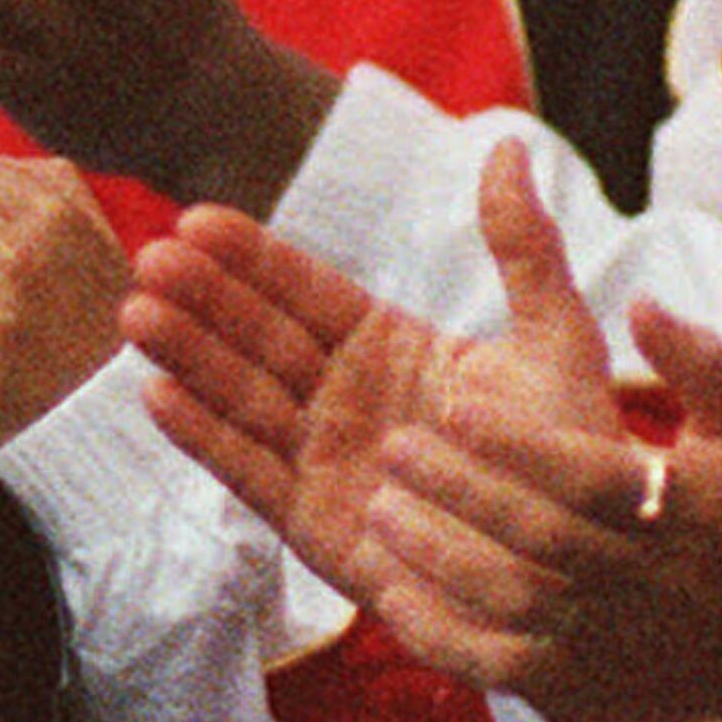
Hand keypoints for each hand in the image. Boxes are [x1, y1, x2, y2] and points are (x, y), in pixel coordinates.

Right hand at [121, 146, 625, 628]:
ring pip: (242, 397)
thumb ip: (523, 248)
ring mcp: (325, 460)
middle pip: (259, 338)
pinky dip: (204, 438)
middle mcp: (347, 397)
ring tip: (134, 313)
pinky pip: (250, 473)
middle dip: (203, 300)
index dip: (252, 259)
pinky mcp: (315, 524)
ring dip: (187, 356)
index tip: (198, 220)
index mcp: (391, 346)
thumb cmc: (577, 460)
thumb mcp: (555, 341)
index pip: (307, 292)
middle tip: (151, 258)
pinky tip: (156, 395)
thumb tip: (505, 146)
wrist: (587, 576)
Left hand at [370, 287, 721, 721]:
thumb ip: (699, 361)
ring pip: (512, 601)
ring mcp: (609, 635)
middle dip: (462, 491)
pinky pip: (501, 667)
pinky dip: (442, 639)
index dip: (518, 443)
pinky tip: (390, 598)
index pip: (586, 475)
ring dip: (440, 559)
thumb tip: (643, 302)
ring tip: (378, 510)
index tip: (453, 401)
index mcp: (676, 506)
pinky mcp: (585, 680)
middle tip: (394, 445)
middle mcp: (639, 574)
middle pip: (539, 535)